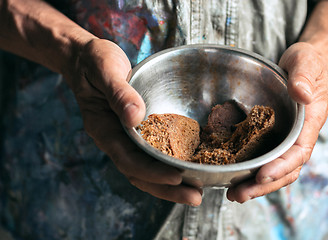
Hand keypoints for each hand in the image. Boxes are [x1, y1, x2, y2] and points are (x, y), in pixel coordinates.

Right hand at [64, 38, 202, 205]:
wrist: (87, 59)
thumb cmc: (94, 62)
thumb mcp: (105, 69)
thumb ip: (119, 93)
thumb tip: (135, 117)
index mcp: (104, 129)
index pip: (128, 160)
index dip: (152, 172)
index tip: (177, 178)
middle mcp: (115, 139)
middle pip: (140, 174)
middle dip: (167, 189)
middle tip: (195, 198)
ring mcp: (126, 137)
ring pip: (148, 169)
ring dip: (171, 184)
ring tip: (198, 191)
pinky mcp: (137, 131)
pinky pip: (153, 153)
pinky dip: (169, 164)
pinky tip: (189, 167)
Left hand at [227, 42, 327, 202]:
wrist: (304, 64)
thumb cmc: (308, 63)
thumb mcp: (306, 62)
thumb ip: (303, 77)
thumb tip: (301, 94)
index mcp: (310, 122)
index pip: (299, 152)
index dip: (281, 166)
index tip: (262, 175)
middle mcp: (298, 135)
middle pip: (285, 170)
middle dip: (263, 185)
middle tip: (238, 195)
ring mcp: (285, 138)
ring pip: (274, 169)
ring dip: (255, 184)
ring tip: (233, 194)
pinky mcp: (272, 135)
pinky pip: (264, 158)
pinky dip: (251, 170)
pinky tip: (234, 176)